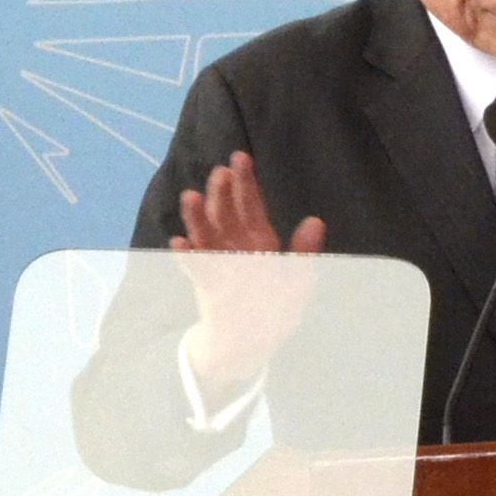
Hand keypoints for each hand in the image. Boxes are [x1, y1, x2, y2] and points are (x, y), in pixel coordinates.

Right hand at [171, 151, 326, 391]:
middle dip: (221, 193)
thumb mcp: (299, 277)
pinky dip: (188, 256)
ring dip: (197, 218)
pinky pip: (196, 268)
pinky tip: (180, 241)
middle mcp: (235, 245)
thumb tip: (315, 220)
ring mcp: (218, 262)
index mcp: (259, 239)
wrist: (254, 337)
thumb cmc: (279, 303)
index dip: (246, 183)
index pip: (251, 206)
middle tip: (220, 171)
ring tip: (191, 197)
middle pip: (226, 214)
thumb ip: (304, 251)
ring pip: (206, 235)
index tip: (241, 157)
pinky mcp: (207, 284)